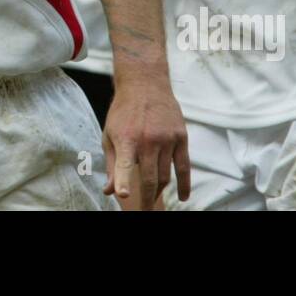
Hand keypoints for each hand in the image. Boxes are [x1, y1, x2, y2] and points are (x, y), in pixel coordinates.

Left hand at [102, 78, 190, 209]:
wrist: (145, 83)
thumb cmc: (123, 111)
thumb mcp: (110, 134)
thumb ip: (111, 164)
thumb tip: (110, 191)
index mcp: (126, 138)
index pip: (124, 164)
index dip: (123, 181)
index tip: (124, 195)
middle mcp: (147, 140)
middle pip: (150, 179)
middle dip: (146, 200)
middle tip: (144, 212)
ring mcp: (166, 139)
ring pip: (166, 176)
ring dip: (160, 192)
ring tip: (153, 199)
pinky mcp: (181, 137)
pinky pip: (184, 167)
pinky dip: (184, 184)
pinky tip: (182, 196)